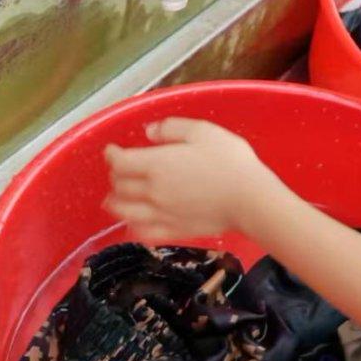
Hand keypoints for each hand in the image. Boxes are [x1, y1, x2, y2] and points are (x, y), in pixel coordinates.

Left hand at [104, 118, 284, 241]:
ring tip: (114, 198)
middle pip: (119, 186)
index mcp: (156, 164)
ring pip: (124, 211)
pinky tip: (134, 223)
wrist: (249, 199)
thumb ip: (172, 128)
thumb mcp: (203, 132)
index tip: (111, 149)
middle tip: (120, 170)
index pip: (120, 162)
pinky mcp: (172, 231)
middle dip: (115, 176)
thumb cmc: (229, 161)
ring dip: (115, 203)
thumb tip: (149, 131)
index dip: (111, 154)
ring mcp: (160, 214)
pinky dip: (132, 226)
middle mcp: (151, 191)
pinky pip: (143, 232)